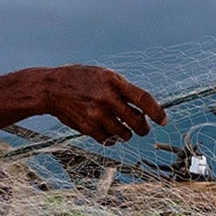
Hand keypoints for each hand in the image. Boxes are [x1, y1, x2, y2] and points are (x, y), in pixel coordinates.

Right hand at [42, 65, 168, 144]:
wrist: (52, 88)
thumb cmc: (81, 79)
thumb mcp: (104, 75)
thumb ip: (123, 89)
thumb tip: (144, 106)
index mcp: (114, 82)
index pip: (144, 99)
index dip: (157, 111)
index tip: (163, 120)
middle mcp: (106, 99)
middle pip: (137, 121)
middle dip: (143, 128)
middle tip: (143, 128)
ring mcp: (96, 114)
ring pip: (124, 134)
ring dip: (126, 133)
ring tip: (122, 127)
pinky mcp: (87, 127)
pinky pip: (108, 140)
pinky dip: (111, 138)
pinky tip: (108, 131)